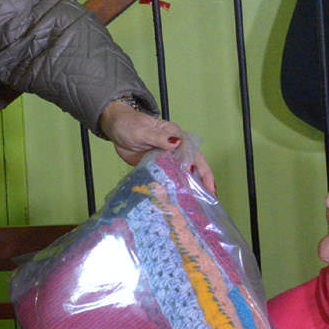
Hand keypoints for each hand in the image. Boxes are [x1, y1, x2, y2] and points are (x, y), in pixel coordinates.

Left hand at [97, 100, 216, 192]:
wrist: (116, 129)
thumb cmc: (130, 125)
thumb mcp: (143, 131)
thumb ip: (159, 137)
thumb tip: (176, 142)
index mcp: (175, 136)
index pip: (192, 152)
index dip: (200, 168)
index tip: (203, 182)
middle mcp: (175, 148)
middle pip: (194, 164)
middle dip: (204, 180)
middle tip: (212, 197)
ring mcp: (167, 159)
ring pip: (184, 173)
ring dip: (192, 186)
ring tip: (201, 203)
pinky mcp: (158, 167)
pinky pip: (169, 179)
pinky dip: (176, 189)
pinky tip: (180, 201)